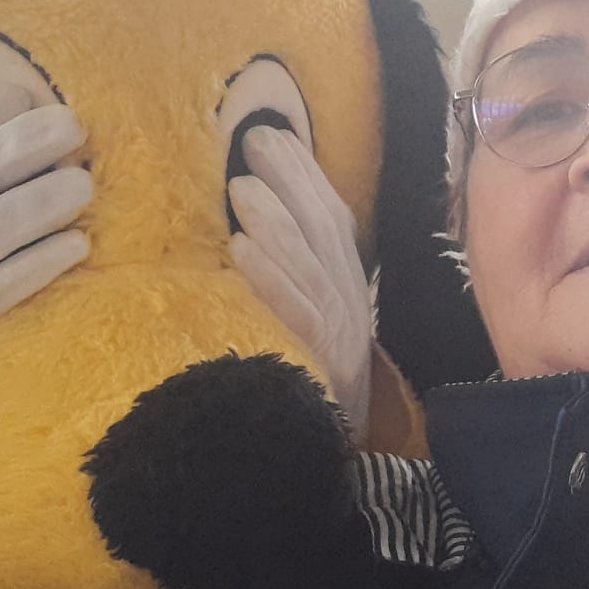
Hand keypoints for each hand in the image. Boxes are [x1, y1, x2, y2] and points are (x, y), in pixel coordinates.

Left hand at [228, 126, 372, 441]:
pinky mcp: (322, 363)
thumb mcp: (310, 319)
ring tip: (239, 189)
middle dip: (292, 180)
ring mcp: (340, 332)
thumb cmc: (311, 380)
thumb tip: (249, 220)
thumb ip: (293, 272)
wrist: (330, 453)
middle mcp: (349, 301)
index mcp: (347, 285)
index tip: (272, 135)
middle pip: (325, 230)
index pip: (331, 218)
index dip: (305, 174)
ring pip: (311, 265)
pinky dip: (271, 279)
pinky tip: (240, 252)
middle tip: (254, 140)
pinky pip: (297, 314)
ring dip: (276, 223)